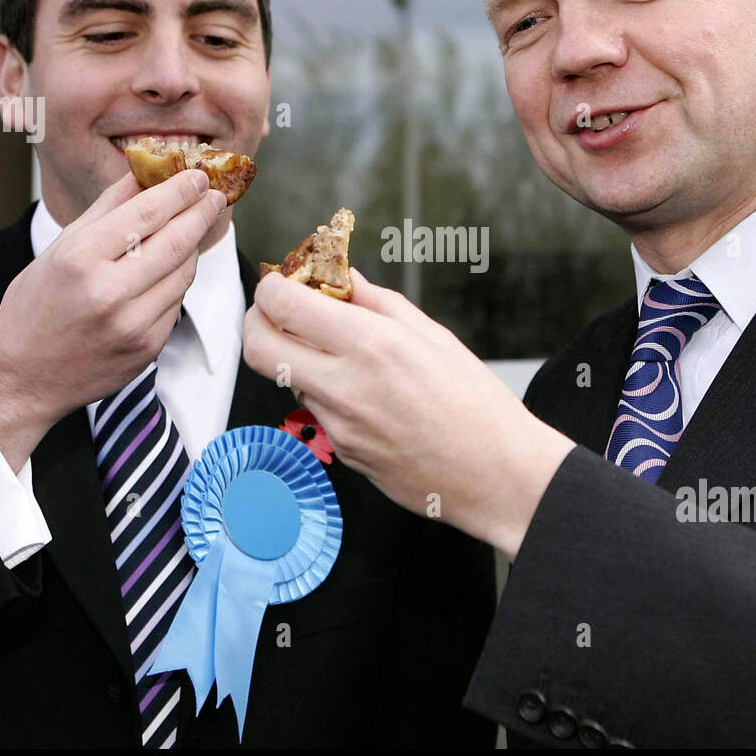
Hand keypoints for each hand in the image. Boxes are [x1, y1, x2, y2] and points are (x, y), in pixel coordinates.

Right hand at [0, 170, 225, 469]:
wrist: (23, 377)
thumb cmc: (36, 307)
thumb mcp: (59, 249)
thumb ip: (105, 210)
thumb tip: (142, 173)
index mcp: (80, 260)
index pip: (146, 214)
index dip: (179, 191)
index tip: (198, 177)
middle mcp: (109, 292)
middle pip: (176, 242)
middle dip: (201, 214)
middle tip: (215, 196)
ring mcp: (132, 324)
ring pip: (183, 273)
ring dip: (192, 248)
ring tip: (190, 230)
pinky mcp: (148, 348)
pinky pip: (176, 303)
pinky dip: (177, 282)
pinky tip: (168, 272)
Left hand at [242, 269, 573, 558]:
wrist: (496, 477)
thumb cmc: (478, 407)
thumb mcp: (434, 337)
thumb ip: (379, 303)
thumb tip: (344, 278)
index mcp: (373, 346)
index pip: (283, 305)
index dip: (273, 288)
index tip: (285, 282)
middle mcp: (346, 386)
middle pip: (258, 346)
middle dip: (258, 320)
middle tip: (279, 311)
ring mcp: (338, 425)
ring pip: (286, 379)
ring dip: (297, 357)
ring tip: (340, 351)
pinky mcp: (341, 452)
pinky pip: (316, 410)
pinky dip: (326, 391)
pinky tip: (366, 392)